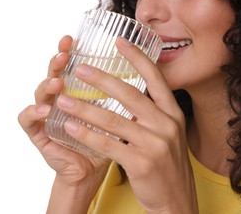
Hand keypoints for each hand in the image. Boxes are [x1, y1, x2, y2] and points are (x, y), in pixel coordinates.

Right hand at [17, 35, 108, 186]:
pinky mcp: (39, 133)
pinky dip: (34, 112)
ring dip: (47, 84)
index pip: (72, 66)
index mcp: (77, 91)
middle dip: (58, 60)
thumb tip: (146, 76)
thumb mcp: (115, 115)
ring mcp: (46, 114)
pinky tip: (46, 110)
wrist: (93, 169)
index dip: (73, 51)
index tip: (78, 39)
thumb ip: (122, 98)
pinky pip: (28, 120)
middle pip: (54, 73)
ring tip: (58, 80)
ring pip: (40, 92)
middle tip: (66, 50)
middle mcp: (60, 98)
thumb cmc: (105, 140)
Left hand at [57, 37, 198, 212]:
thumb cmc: (167, 163)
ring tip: (64, 100)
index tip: (119, 42)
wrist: (176, 198)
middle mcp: (167, 124)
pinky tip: (71, 127)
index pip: (155, 78)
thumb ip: (153, 112)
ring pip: (113, 119)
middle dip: (102, 79)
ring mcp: (155, 143)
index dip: (137, 58)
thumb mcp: (169, 132)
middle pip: (130, 94)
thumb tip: (130, 92)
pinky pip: (108, 144)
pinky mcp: (141, 162)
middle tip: (80, 68)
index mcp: (173, 113)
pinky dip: (87, 134)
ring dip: (85, 108)